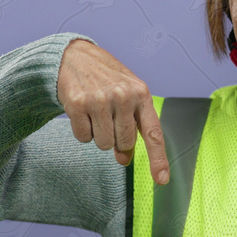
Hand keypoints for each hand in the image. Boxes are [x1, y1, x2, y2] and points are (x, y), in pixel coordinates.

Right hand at [57, 39, 168, 183]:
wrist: (75, 57)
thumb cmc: (107, 79)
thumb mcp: (127, 96)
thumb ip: (132, 126)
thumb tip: (124, 159)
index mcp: (141, 95)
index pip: (153, 133)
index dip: (158, 159)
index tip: (161, 180)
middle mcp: (123, 96)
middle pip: (124, 143)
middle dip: (116, 139)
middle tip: (109, 118)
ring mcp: (100, 100)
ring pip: (103, 144)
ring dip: (98, 135)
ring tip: (96, 112)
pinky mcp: (77, 104)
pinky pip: (83, 137)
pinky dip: (82, 130)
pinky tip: (83, 111)